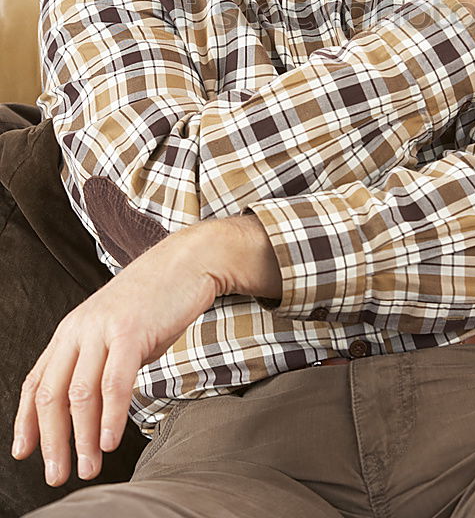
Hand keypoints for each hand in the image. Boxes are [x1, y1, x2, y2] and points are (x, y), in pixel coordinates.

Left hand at [12, 214, 280, 487]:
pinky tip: (110, 441)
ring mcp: (103, 328)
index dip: (27, 421)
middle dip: (52, 441)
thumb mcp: (116, 331)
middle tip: (57, 475)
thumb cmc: (156, 300)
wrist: (187, 261)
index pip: (36, 382)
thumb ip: (100, 362)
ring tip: (89, 466)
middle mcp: (79, 329)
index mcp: (71, 330)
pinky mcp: (131, 330)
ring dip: (82, 438)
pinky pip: (114, 382)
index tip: (24, 453)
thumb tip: (92, 409)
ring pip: (80, 394)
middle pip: (52, 394)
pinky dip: (110, 417)